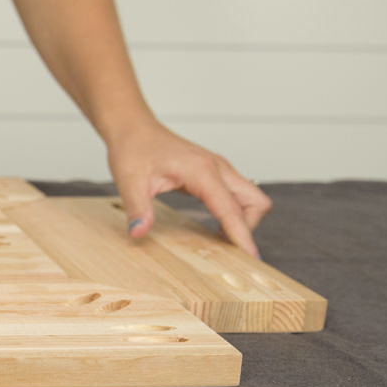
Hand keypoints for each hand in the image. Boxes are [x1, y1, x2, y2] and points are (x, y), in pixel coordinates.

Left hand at [106, 119, 271, 257]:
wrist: (133, 128)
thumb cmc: (133, 149)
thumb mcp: (129, 181)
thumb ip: (138, 209)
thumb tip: (139, 233)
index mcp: (202, 171)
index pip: (231, 209)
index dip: (242, 235)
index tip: (251, 259)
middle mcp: (217, 168)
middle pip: (256, 202)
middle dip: (248, 227)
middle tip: (227, 250)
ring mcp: (218, 169)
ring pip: (251, 198)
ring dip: (242, 220)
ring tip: (219, 242)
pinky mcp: (214, 173)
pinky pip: (236, 196)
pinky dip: (233, 213)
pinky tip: (215, 228)